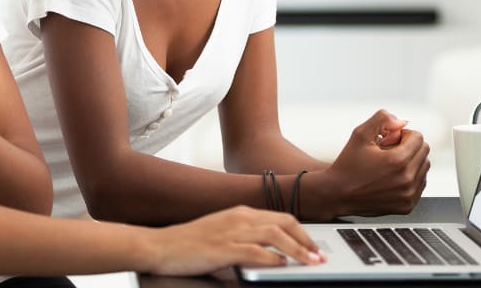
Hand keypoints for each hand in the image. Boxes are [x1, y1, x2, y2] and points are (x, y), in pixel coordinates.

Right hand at [140, 206, 324, 274]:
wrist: (161, 246)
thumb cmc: (189, 243)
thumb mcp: (222, 232)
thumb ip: (245, 236)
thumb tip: (271, 250)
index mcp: (240, 213)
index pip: (281, 219)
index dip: (302, 233)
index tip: (314, 247)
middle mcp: (239, 218)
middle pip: (284, 223)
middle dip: (306, 240)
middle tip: (319, 255)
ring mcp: (232, 232)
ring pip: (276, 235)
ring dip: (297, 249)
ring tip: (310, 262)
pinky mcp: (223, 248)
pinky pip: (256, 251)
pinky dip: (273, 259)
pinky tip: (282, 266)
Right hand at [306, 109, 430, 218]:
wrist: (338, 194)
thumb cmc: (348, 164)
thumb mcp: (360, 134)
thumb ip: (382, 119)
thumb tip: (401, 121)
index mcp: (398, 161)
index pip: (418, 138)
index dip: (403, 134)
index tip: (388, 140)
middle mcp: (407, 179)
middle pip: (424, 152)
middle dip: (408, 147)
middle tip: (388, 151)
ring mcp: (408, 195)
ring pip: (424, 168)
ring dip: (411, 162)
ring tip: (389, 165)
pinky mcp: (407, 205)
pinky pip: (420, 184)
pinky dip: (410, 177)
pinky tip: (391, 177)